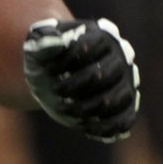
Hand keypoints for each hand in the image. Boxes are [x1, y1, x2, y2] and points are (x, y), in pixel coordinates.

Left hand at [23, 17, 139, 142]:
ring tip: (64, 109)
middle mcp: (121, 58)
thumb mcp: (36, 46)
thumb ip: (42, 40)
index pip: (89, 47)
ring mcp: (126, 82)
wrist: (51, 77)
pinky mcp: (126, 105)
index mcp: (101, 36)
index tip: (48, 69)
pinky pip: (124, 119)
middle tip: (55, 91)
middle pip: (103, 75)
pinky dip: (106, 127)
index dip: (66, 60)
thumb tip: (57, 40)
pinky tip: (85, 127)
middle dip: (75, 87)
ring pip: (116, 99)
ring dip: (88, 109)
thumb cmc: (45, 57)